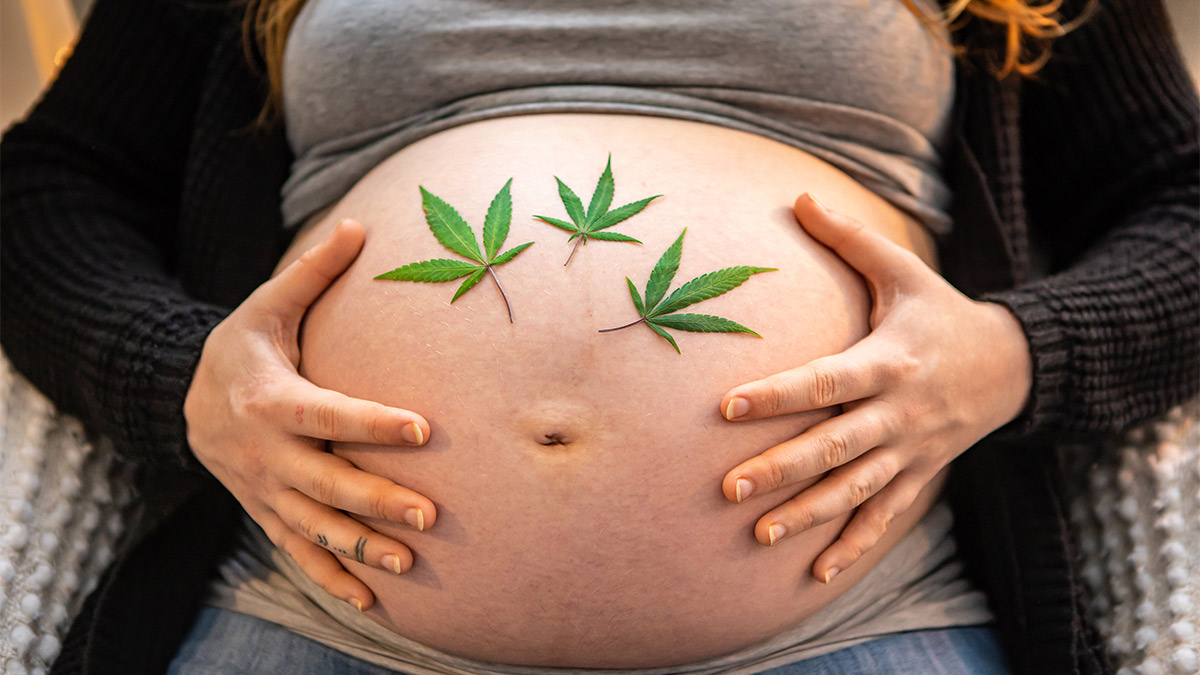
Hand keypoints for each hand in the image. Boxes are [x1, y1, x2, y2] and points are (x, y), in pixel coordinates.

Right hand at [184, 219, 435, 611]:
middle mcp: (266, 454)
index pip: (329, 414)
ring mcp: (264, 492)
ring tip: (409, 563)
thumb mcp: (266, 307)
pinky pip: (297, 553)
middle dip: (377, 502)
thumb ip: (313, 272)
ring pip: (315, 528)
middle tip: (429, 515)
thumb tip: (360, 224)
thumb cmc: (240, 348)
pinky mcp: (266, 514)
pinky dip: (331, 578)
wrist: (180, 401)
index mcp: (271, 400)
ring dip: (361, 549)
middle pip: (326, 484)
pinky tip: (372, 601)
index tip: (422, 427)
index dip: (373, 422)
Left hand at [719, 194, 1031, 582]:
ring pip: (856, 492)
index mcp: (889, 362)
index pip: (826, 381)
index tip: (726, 406)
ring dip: (809, 516)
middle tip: (728, 487)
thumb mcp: (905, 271)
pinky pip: (886, 518)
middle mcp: (899, 414)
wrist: (1014, 365)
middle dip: (781, 469)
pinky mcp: (921, 477)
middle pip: (834, 447)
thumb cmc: (941, 312)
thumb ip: (850, 238)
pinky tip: (818, 574)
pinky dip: (854, 547)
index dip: (778, 395)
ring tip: (759, 535)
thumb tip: (797, 195)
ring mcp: (912, 452)